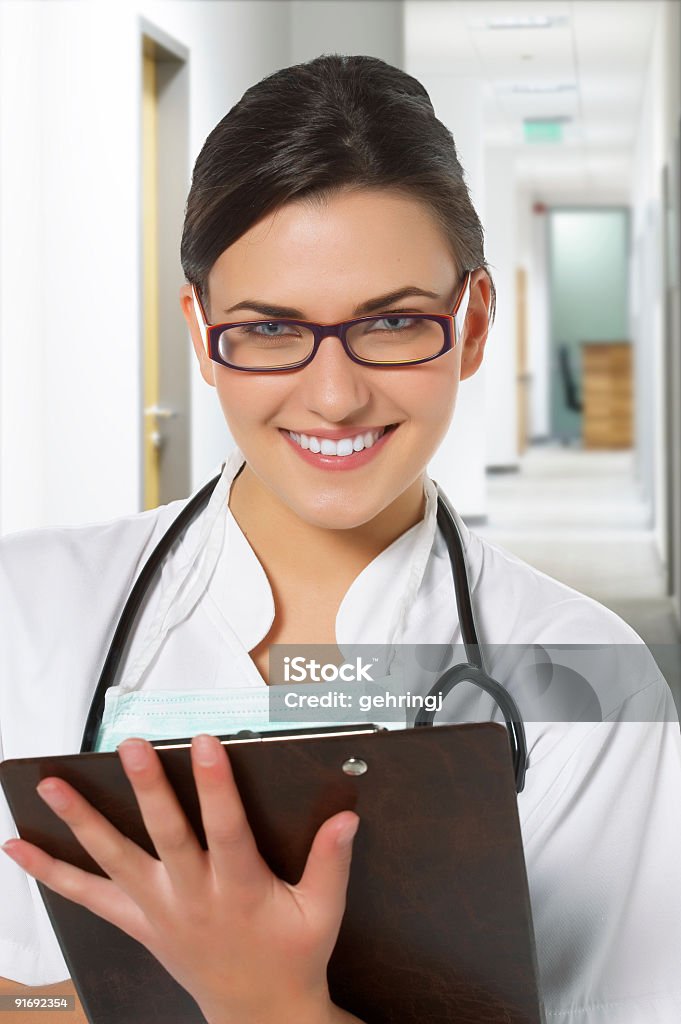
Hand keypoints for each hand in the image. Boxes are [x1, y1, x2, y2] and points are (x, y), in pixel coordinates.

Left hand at [2, 735, 360, 1023]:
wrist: (257, 1014)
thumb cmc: (293, 956)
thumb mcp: (322, 913)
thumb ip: (331, 861)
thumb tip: (346, 816)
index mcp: (241, 891)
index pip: (227, 830)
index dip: (217, 786)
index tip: (207, 742)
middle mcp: (193, 898)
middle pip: (166, 837)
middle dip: (148, 790)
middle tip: (132, 748)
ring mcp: (158, 911)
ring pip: (115, 862)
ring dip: (82, 823)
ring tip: (53, 787)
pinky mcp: (138, 922)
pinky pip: (88, 898)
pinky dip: (52, 873)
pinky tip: (21, 848)